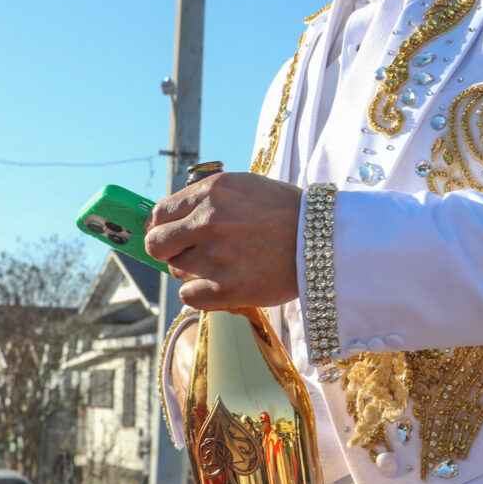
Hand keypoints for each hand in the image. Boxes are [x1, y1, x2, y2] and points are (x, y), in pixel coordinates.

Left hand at [144, 171, 301, 309]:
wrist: (325, 240)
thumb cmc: (287, 212)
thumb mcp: (245, 188)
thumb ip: (207, 199)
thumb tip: (168, 219)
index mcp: (212, 192)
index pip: (159, 214)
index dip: (160, 227)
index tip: (169, 235)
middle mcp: (209, 221)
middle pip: (157, 245)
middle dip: (169, 250)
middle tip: (190, 253)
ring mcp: (216, 256)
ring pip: (176, 270)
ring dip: (193, 270)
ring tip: (222, 265)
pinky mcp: (227, 289)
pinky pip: (188, 296)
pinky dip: (201, 293)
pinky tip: (222, 283)